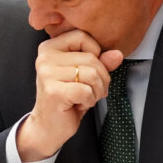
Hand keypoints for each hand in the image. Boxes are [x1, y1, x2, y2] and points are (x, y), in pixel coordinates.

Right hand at [15, 29, 121, 161]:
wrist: (48, 126)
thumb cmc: (66, 99)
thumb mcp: (84, 76)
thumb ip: (100, 62)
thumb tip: (117, 54)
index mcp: (50, 48)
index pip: (82, 37)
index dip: (95, 53)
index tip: (89, 69)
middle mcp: (45, 57)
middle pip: (91, 57)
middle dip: (101, 78)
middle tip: (92, 90)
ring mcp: (47, 74)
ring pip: (92, 74)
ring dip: (96, 91)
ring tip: (85, 97)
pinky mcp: (53, 91)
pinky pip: (86, 90)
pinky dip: (89, 101)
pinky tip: (78, 104)